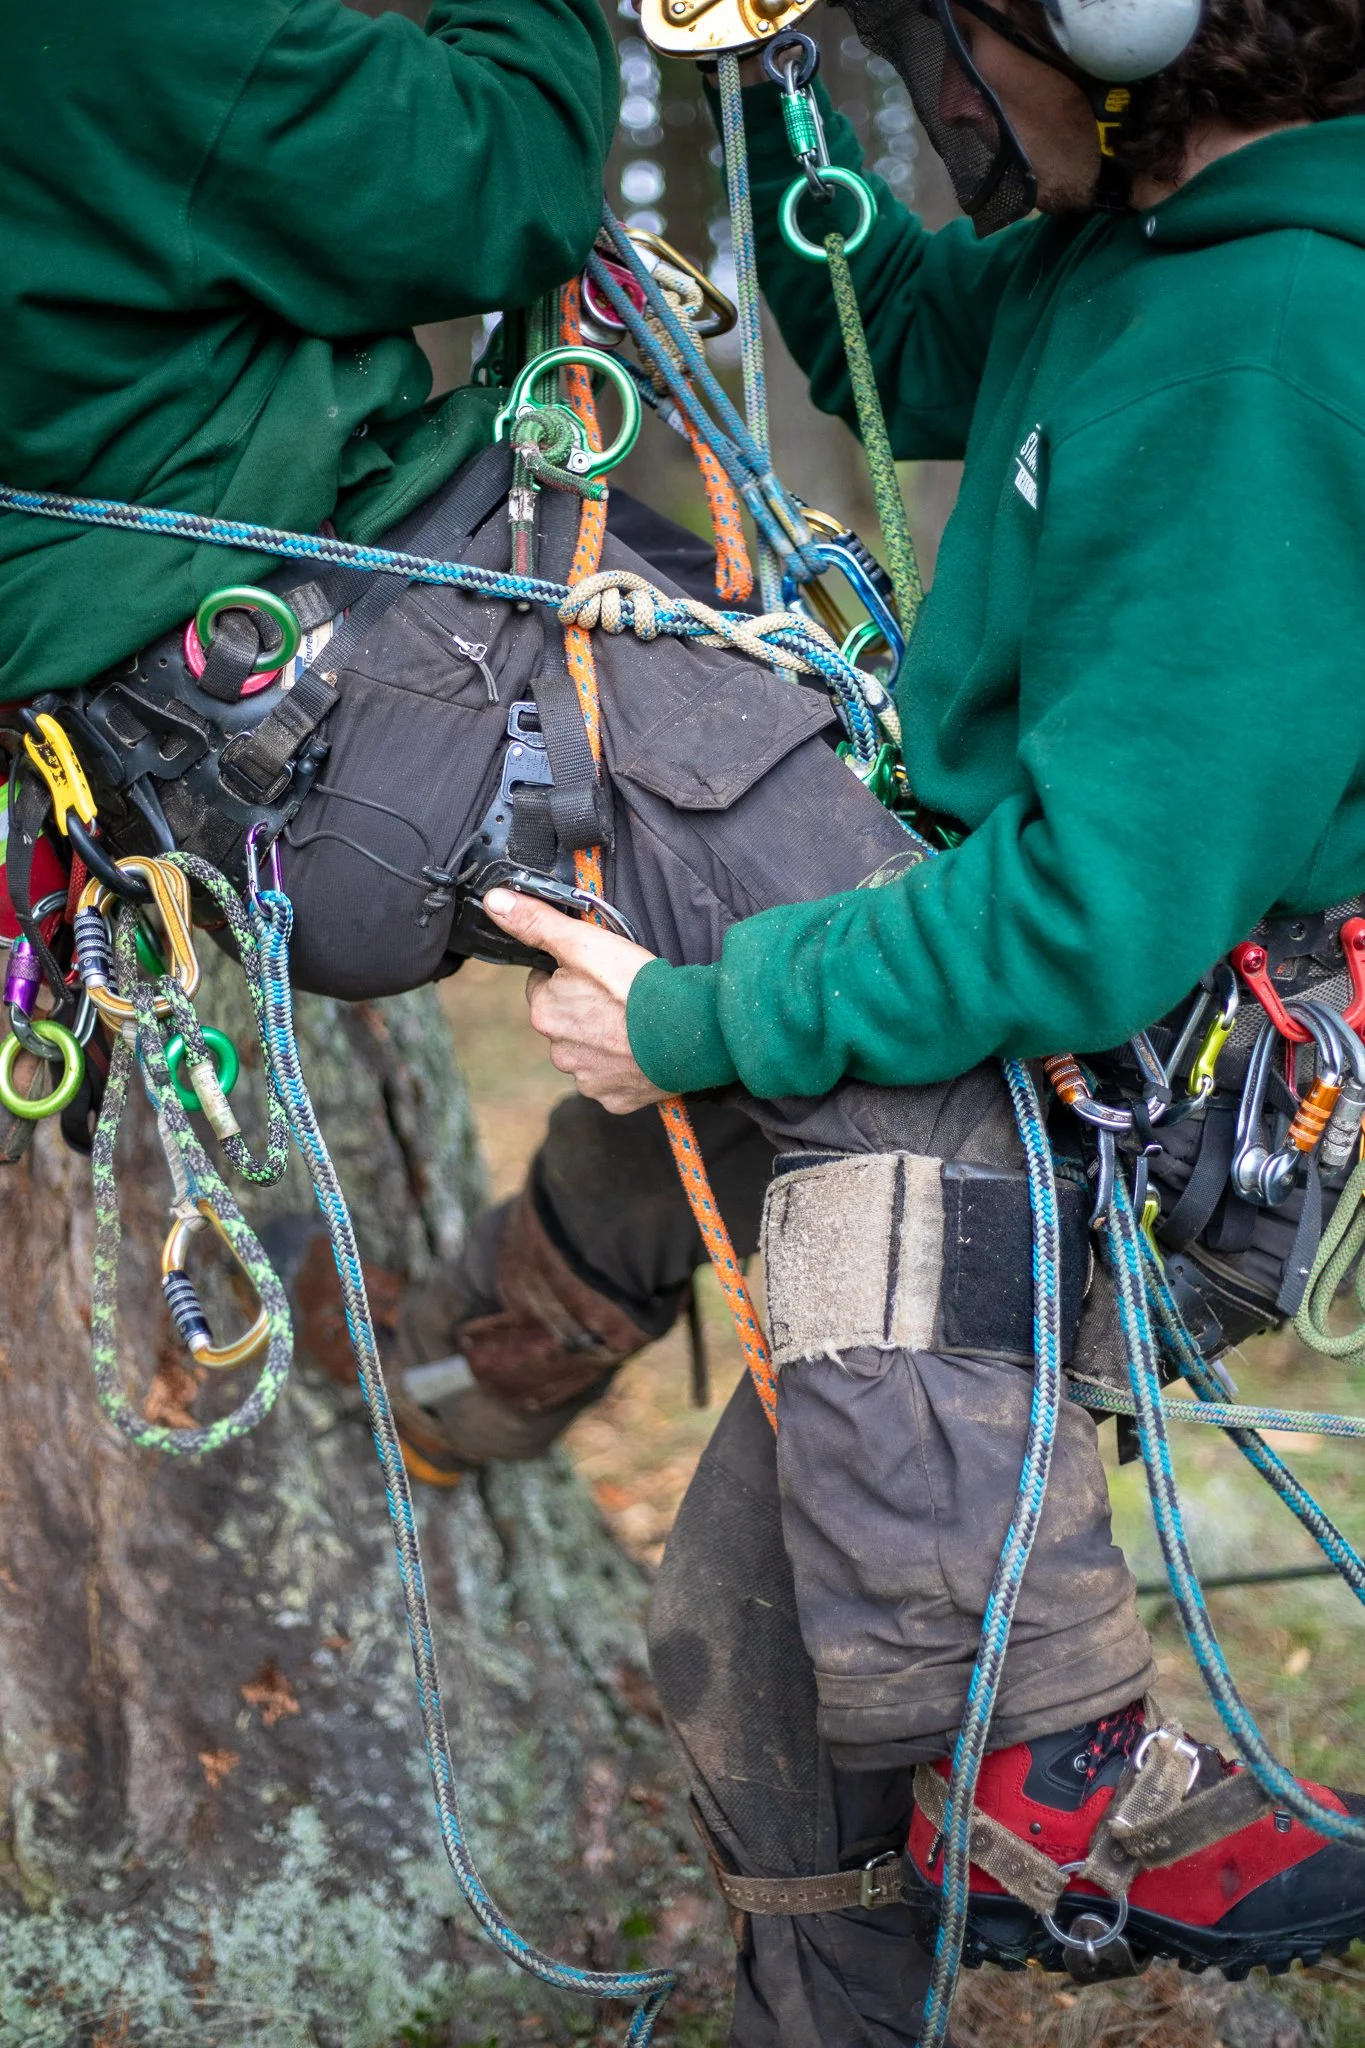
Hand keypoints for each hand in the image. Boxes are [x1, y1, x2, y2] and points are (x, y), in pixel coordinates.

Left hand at [482, 888, 667, 1114]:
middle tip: (618, 996)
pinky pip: (612, 1079)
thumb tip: (495, 902)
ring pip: (588, 1052)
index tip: (595, 972)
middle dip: (585, 1010)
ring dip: (604, 1039)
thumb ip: (536, 922)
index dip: (569, 974)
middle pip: (566, 1021)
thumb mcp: (582, 942)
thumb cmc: (634, 986)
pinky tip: (641, 1049)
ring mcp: (587, 1079)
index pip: (545, 986)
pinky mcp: (614, 1099)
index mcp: (545, 1014)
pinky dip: (624, 1066)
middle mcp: (559, 1052)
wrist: (685, 1031)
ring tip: (633, 1023)